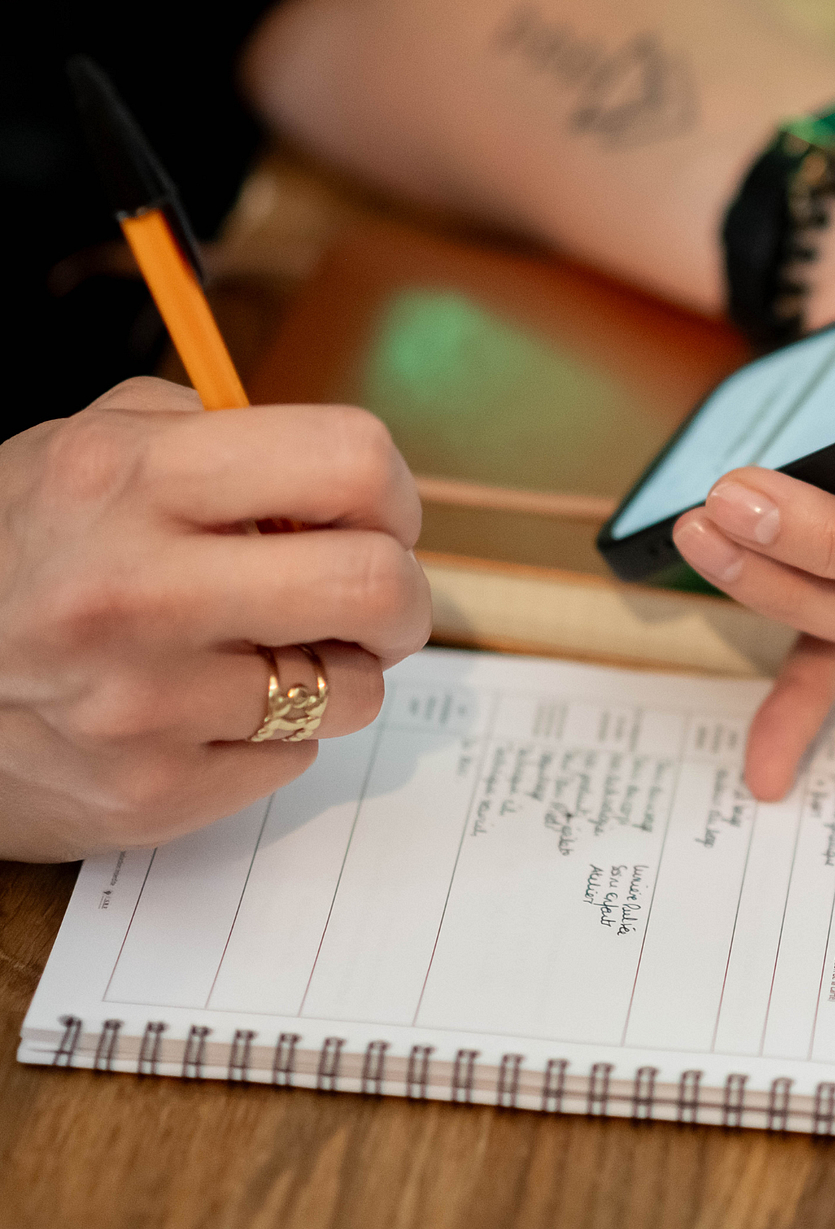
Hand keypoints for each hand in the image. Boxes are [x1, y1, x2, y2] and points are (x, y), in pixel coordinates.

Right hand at [0, 378, 431, 860]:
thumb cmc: (21, 551)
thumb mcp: (88, 448)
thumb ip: (215, 437)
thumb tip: (347, 476)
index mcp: (131, 476)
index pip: (349, 461)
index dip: (390, 488)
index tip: (378, 512)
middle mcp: (137, 589)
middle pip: (376, 584)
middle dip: (401, 593)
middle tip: (372, 596)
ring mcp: (145, 704)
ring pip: (353, 687)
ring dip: (337, 668)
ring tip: (270, 650)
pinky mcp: (153, 791)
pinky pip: (294, 754)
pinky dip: (274, 727)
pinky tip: (209, 707)